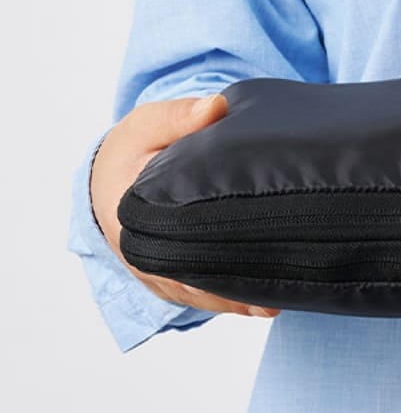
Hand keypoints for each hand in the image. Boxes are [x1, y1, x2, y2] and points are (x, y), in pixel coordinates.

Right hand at [90, 92, 280, 319]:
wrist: (114, 173)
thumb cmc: (137, 147)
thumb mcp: (152, 123)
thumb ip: (182, 115)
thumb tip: (216, 108)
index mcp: (129, 210)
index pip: (168, 236)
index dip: (204, 252)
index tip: (243, 256)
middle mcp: (138, 249)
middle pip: (184, 275)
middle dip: (226, 285)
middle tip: (272, 295)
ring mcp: (152, 269)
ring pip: (193, 291)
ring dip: (230, 298)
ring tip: (273, 304)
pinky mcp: (167, 277)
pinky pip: (198, 293)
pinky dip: (227, 299)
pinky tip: (262, 304)